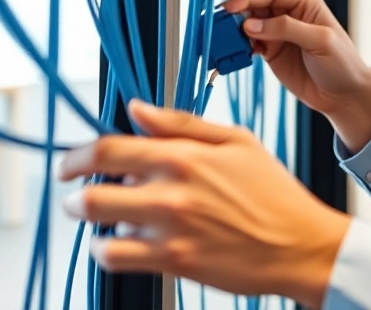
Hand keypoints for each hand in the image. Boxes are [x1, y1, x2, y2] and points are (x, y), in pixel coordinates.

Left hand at [59, 100, 350, 307]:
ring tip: (104, 220)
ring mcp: (170, 230)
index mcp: (185, 156)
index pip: (109, 148)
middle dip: (74, 192)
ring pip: (100, 225)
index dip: (76, 155)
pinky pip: (115, 256)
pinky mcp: (174, 262)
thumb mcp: (237, 141)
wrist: (301, 245)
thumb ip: (182, 124)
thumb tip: (138, 109)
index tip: (69, 163)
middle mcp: (172, 192)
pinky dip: (107, 249)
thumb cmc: (274, 193)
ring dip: (91, 222)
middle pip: (91, 191)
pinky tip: (119, 243)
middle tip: (76, 196)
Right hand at [223, 0, 370, 150]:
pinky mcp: (271, 53)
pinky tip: (232, 54)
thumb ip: (286, 29)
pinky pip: (249, 46)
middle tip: (218, 26)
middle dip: (236, 15)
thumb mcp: (319, 41)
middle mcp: (289, 16)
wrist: (345, 96)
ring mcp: (278, 35)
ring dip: (234, 32)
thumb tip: (249, 24)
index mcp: (304, 4)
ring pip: (248, 26)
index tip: (229, 8)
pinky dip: (238, 48)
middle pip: (255, 8)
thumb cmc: (342, 64)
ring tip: (220, 41)